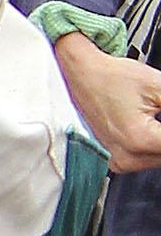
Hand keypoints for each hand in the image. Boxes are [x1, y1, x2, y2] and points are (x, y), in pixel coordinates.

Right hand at [53, 33, 160, 175]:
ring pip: (159, 159)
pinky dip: (154, 147)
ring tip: (153, 114)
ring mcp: (118, 161)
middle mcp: (126, 156)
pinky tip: (152, 128)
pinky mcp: (115, 160)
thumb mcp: (158, 86)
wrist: (82, 75)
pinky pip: (146, 160)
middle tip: (158, 110)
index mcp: (138, 139)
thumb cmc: (112, 77)